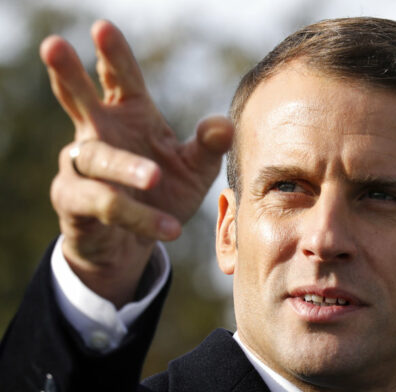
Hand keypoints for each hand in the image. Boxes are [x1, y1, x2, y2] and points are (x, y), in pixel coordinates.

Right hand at [41, 20, 232, 305]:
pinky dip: (139, 216)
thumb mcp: (193, 170)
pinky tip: (170, 228)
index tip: (103, 28)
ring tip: (155, 178)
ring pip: (99, 159)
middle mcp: (98, 134)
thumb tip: (224, 124)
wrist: (135, 243)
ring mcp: (80, 167)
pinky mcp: (74, 202)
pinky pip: (105, 205)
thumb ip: (208, 147)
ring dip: (128, 168)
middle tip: (55, 46)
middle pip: (78, 99)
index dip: (112, 55)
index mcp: (128, 116)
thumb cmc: (163, 194)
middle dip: (68, 74)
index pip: (119, 79)